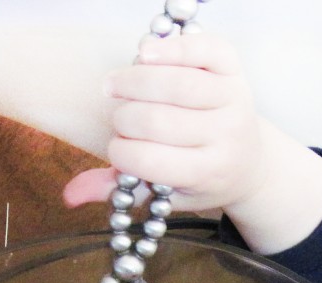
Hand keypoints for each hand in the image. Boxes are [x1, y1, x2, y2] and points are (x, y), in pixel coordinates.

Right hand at [64, 32, 264, 214]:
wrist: (250, 162)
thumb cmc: (199, 177)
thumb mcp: (166, 194)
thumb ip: (120, 190)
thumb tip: (70, 196)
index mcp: (208, 173)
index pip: (148, 160)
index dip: (120, 151)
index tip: (118, 146)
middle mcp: (226, 138)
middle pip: (156, 120)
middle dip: (124, 118)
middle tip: (122, 119)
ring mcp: (234, 102)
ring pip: (175, 83)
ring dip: (134, 81)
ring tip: (118, 86)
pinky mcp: (235, 72)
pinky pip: (203, 50)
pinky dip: (171, 47)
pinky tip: (145, 55)